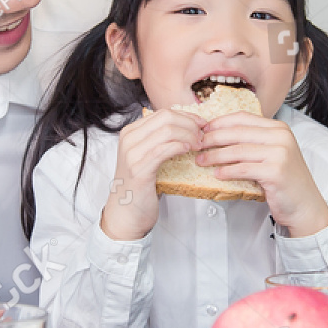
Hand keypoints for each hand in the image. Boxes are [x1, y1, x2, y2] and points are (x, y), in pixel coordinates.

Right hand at [100, 107, 204, 240]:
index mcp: (131, 133)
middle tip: (202, 136)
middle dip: (190, 124)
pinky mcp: (139, 169)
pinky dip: (180, 147)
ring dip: (189, 136)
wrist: (126, 214)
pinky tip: (188, 151)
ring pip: (167, 131)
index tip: (201, 125)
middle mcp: (128, 139)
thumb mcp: (148, 157)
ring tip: (199, 145)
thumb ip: (160, 141)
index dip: (186, 116)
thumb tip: (187, 126)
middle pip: (166, 117)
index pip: (163, 113)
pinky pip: (164, 149)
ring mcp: (132, 153)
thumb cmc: (141, 187)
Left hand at [196, 114, 327, 237]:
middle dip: (212, 138)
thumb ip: (253, 142)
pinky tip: (217, 174)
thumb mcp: (272, 154)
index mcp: (279, 128)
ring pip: (238, 151)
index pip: (243, 117)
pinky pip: (243, 169)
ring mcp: (280, 153)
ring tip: (201, 160)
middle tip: (196, 144)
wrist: (305, 205)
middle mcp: (281, 136)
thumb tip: (219, 135)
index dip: (219, 122)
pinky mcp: (275, 171)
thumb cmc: (286, 181)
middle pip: (237, 132)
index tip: (202, 129)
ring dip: (215, 156)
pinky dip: (227, 171)